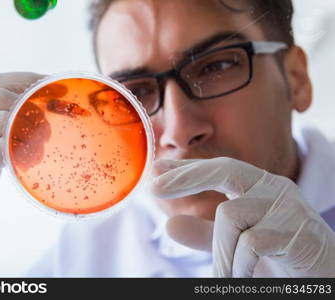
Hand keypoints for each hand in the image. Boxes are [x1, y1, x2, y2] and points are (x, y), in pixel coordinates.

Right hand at [0, 72, 43, 276]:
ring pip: (4, 121)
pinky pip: (2, 148)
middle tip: (52, 128)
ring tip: (39, 151)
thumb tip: (40, 109)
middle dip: (35, 109)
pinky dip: (23, 153)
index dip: (27, 81)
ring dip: (32, 134)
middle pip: (2, 98)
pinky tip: (28, 164)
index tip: (54, 86)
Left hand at [151, 157, 334, 276]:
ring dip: (220, 252)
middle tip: (153, 188)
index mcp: (260, 187)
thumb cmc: (278, 256)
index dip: (186, 167)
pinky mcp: (299, 232)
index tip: (155, 169)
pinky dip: (239, 265)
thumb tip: (169, 225)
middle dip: (186, 177)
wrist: (324, 276)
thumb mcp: (236, 243)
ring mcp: (288, 207)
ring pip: (230, 215)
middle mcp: (274, 188)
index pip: (218, 168)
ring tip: (225, 275)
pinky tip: (246, 275)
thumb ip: (205, 234)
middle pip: (224, 170)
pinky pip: (251, 243)